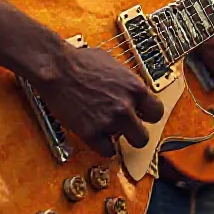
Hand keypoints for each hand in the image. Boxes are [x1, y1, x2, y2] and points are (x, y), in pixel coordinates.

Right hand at [39, 45, 163, 157]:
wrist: (57, 67)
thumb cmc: (80, 61)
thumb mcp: (113, 65)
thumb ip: (126, 83)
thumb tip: (132, 92)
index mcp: (134, 87)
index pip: (156, 112)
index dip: (148, 116)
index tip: (142, 116)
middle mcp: (125, 106)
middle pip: (144, 137)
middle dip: (135, 134)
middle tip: (126, 129)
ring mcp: (109, 121)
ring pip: (123, 144)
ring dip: (115, 136)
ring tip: (104, 125)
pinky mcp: (91, 133)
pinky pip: (106, 151)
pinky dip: (102, 146)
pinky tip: (96, 135)